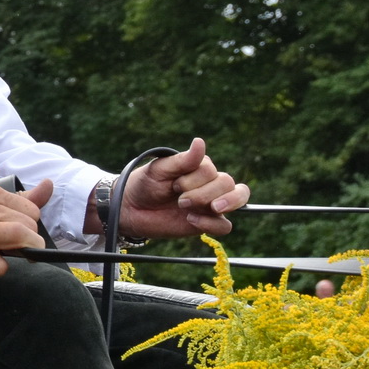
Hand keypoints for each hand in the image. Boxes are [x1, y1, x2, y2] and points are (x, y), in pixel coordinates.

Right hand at [0, 178, 49, 274]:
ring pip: (22, 238)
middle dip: (27, 238)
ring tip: (7, 252)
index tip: (14, 228)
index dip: (28, 223)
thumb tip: (49, 186)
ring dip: (23, 250)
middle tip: (10, 243)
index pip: (32, 210)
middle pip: (30, 225)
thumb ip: (16, 196)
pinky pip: (0, 267)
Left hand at [114, 138, 247, 241]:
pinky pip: (225, 226)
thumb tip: (200, 142)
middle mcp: (209, 184)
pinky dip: (211, 224)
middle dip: (205, 193)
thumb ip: (183, 160)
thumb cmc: (145, 184)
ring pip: (237, 199)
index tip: (174, 184)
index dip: (196, 179)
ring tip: (198, 208)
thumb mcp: (160, 169)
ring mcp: (210, 204)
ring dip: (221, 204)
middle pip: (228, 184)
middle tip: (181, 200)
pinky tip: (191, 220)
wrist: (132, 208)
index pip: (212, 171)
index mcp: (199, 168)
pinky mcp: (206, 223)